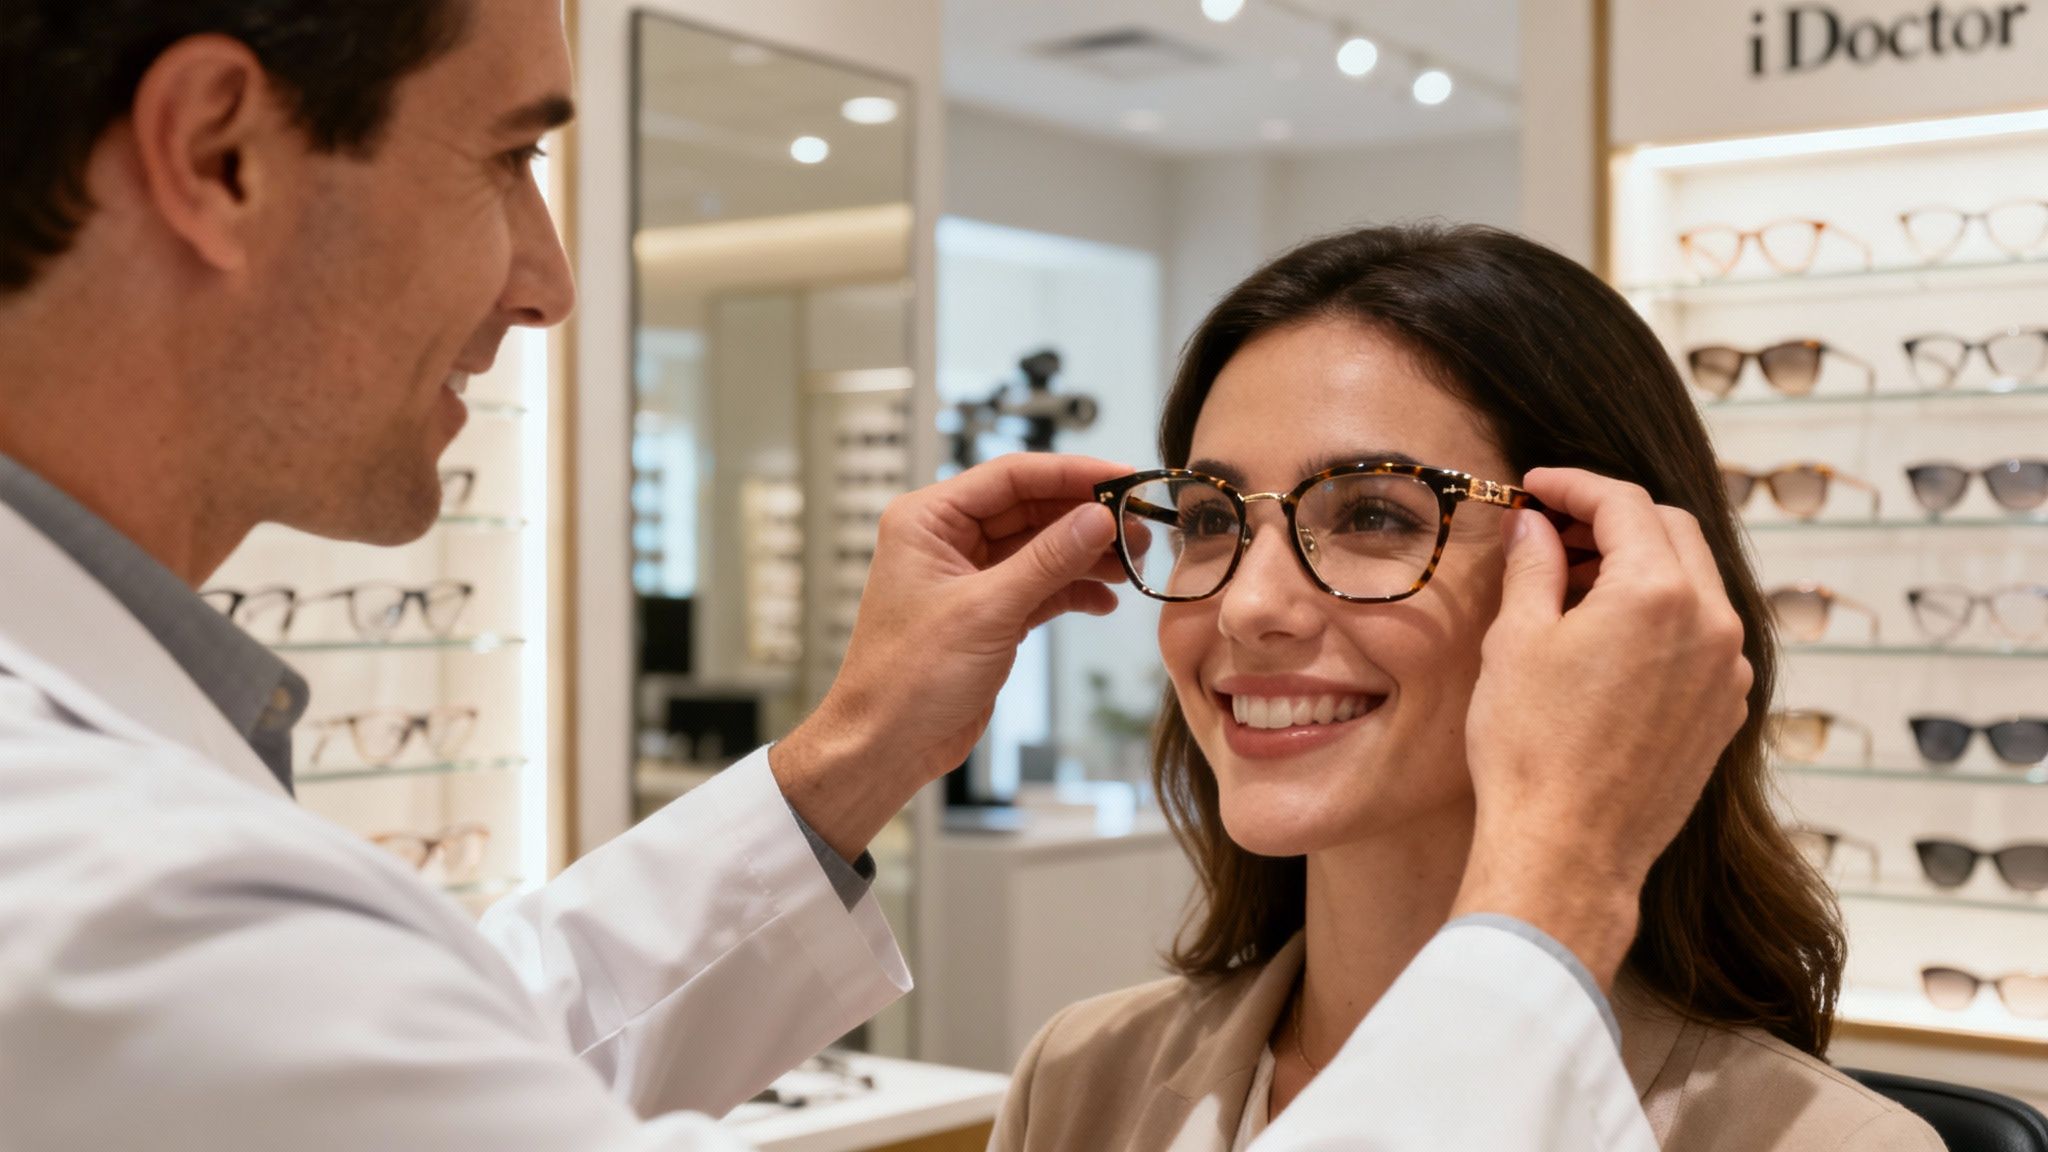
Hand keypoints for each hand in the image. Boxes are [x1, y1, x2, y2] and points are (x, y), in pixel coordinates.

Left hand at [771, 454, 1131, 860]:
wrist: (886, 746)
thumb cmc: (907, 678)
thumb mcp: (987, 611)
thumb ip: (1048, 561)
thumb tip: (1098, 518)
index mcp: (928, 520)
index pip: (1011, 477)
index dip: (1072, 473)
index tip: (1124, 479)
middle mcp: (947, 540)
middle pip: (1032, 508)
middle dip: (1087, 518)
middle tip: (1139, 528)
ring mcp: (970, 577)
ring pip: (1042, 548)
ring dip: (1087, 555)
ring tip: (1133, 564)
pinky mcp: (990, 613)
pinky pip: (1041, 586)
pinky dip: (1073, 590)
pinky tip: (1105, 599)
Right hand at [1452, 468, 1752, 985]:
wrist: (1567, 849)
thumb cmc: (1531, 748)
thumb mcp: (1517, 640)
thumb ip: (1535, 566)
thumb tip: (1537, 527)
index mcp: (1660, 592)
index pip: (1625, 503)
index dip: (1575, 485)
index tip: (1536, 488)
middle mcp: (1713, 623)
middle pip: (1672, 533)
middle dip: (1614, 519)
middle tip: (1554, 529)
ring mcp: (1729, 671)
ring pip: (1693, 585)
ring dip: (1640, 568)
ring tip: (1574, 585)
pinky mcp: (1725, 713)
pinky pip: (1703, 638)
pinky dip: (1661, 618)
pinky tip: (1608, 641)